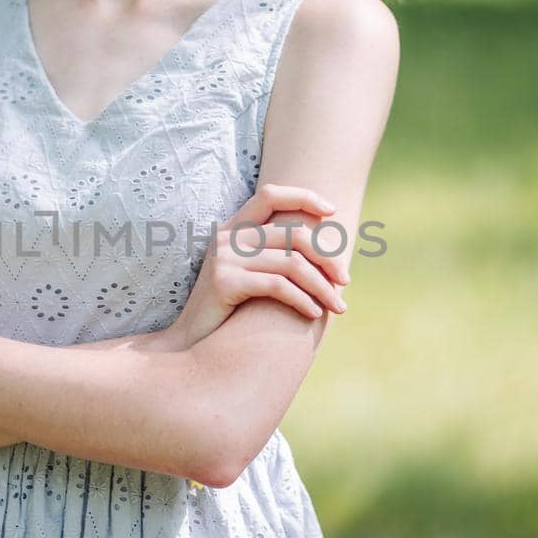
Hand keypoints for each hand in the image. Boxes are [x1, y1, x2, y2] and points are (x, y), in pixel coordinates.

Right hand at [168, 182, 349, 349]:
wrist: (192, 343)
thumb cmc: (229, 312)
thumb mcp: (249, 274)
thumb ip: (274, 255)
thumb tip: (324, 252)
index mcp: (232, 228)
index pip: (269, 194)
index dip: (303, 196)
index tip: (332, 211)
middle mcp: (226, 237)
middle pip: (293, 235)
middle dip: (327, 258)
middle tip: (345, 281)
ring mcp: (223, 258)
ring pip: (291, 264)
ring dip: (322, 287)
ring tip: (337, 306)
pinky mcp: (223, 282)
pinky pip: (277, 286)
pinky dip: (302, 300)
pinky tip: (313, 314)